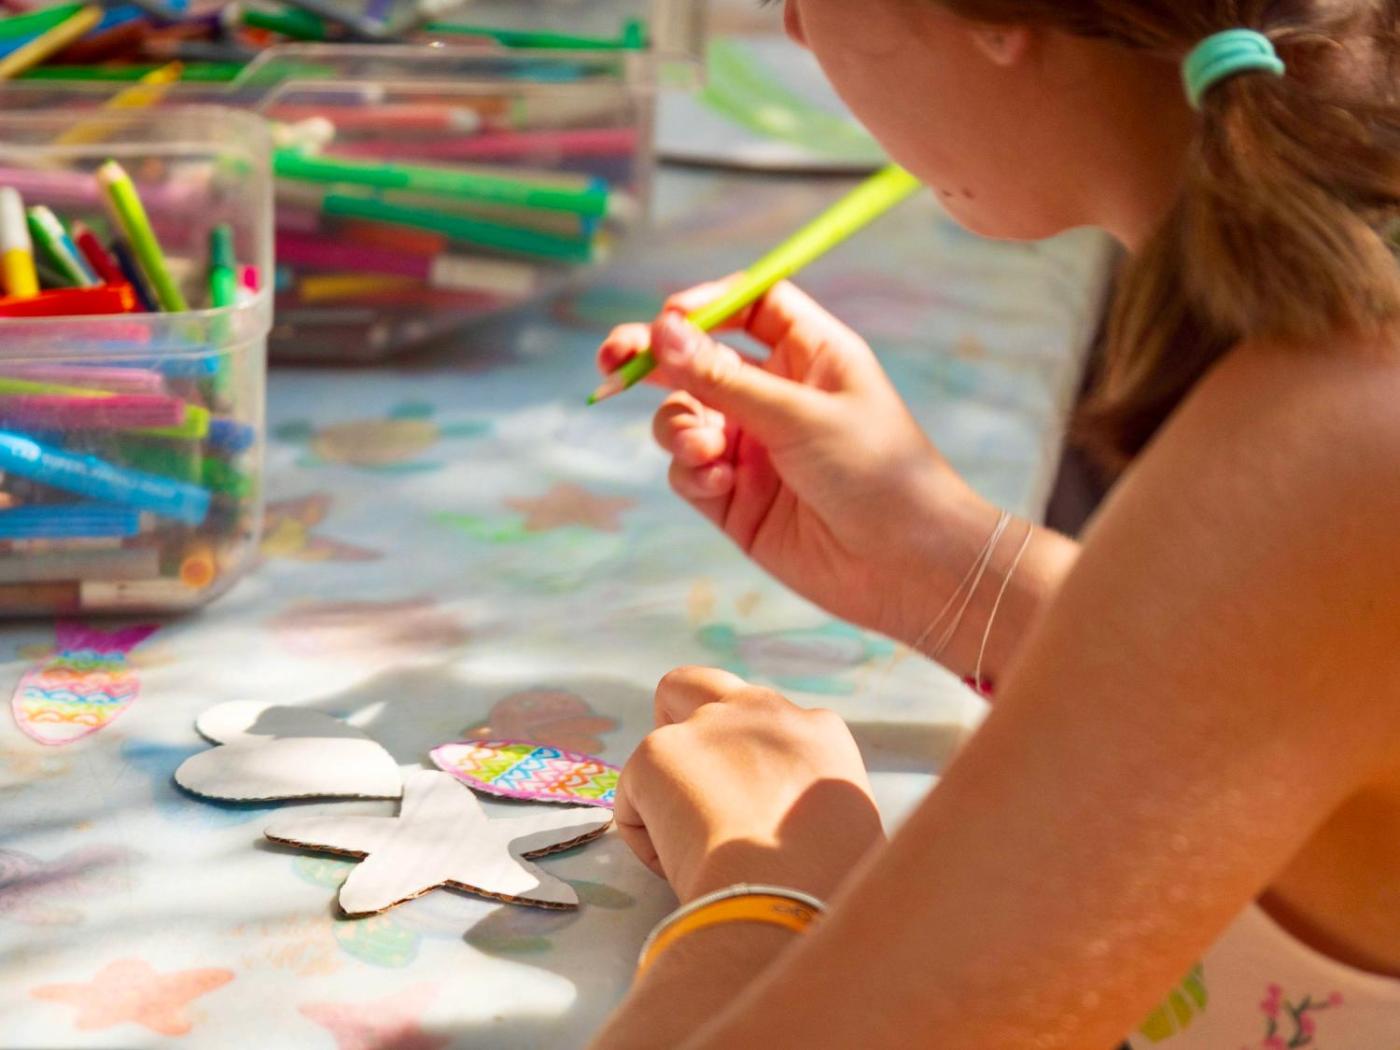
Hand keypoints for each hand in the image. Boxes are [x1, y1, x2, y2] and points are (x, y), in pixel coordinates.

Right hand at [597, 279, 997, 646]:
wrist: (907, 566)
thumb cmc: (877, 472)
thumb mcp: (799, 414)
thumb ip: (724, 378)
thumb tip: (660, 331)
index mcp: (810, 355)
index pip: (748, 306)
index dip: (704, 305)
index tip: (667, 317)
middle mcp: (776, 394)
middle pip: (698, 358)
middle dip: (652, 358)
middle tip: (611, 361)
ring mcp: (753, 447)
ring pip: (682, 417)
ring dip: (677, 426)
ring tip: (704, 450)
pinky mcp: (735, 499)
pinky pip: (688, 471)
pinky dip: (691, 471)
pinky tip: (717, 483)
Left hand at [616, 666, 883, 902]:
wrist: (784, 893)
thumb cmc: (830, 883)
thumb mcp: (855, 831)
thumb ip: (821, 806)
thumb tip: (797, 828)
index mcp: (816, 731)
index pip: (771, 726)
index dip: (755, 766)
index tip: (754, 811)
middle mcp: (761, 711)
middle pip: (703, 687)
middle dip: (685, 720)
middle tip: (691, 786)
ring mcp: (705, 726)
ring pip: (660, 735)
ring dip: (665, 783)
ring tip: (686, 844)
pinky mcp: (656, 753)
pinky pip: (634, 792)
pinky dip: (645, 832)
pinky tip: (674, 869)